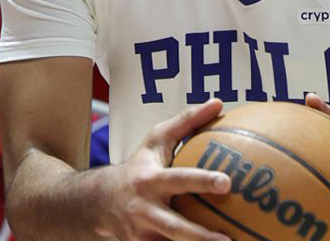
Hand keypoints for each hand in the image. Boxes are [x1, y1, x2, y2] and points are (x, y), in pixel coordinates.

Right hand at [96, 98, 231, 240]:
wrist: (101, 200)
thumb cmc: (139, 163)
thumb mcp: (158, 138)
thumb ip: (187, 121)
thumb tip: (218, 103)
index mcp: (149, 180)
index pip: (179, 179)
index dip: (202, 181)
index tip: (227, 183)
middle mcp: (144, 210)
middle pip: (175, 227)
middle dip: (200, 235)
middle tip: (229, 238)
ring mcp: (142, 235)